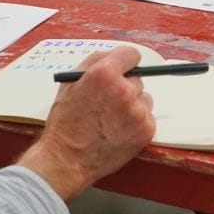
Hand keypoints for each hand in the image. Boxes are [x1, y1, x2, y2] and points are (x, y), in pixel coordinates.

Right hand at [20, 46, 155, 199]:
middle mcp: (124, 90)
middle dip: (125, 87)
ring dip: (133, 106)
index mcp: (104, 73)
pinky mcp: (146, 130)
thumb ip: (94, 63)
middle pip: (137, 79)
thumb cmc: (65, 122)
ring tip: (112, 120)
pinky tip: (119, 131)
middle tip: (108, 103)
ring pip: (144, 99)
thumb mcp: (70, 83)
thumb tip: (116, 56)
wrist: (67, 159)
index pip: (130, 54)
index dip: (124, 62)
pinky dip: (137, 124)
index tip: (123, 70)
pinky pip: (148, 118)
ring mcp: (137, 111)